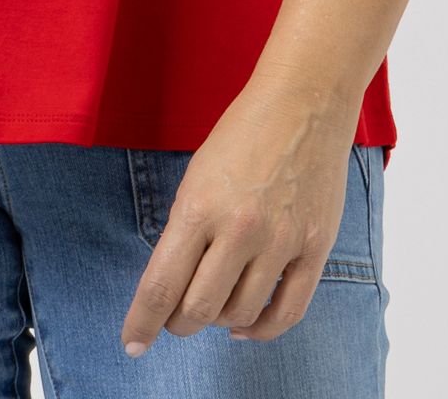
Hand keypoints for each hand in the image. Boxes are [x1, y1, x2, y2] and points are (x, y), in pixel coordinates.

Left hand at [119, 78, 358, 354]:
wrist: (303, 102)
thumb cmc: (241, 135)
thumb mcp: (197, 177)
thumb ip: (186, 232)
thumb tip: (175, 289)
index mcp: (199, 207)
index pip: (162, 285)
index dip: (142, 322)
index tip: (133, 343)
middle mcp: (239, 229)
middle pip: (198, 310)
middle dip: (178, 323)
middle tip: (175, 317)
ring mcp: (280, 241)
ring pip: (240, 314)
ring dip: (218, 321)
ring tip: (213, 305)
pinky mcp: (315, 247)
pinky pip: (288, 312)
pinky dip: (261, 329)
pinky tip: (246, 324)